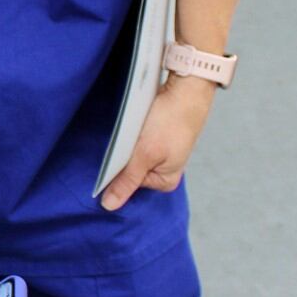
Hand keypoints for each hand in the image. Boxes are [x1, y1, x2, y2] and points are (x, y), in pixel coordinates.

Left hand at [100, 73, 215, 211]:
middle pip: (129, 168)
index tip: (114, 155)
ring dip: (125, 142)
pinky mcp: (156, 135)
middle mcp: (164, 169)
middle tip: (126, 139)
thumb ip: (127, 181)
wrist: (186, 89)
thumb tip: (109, 206)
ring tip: (133, 129)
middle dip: (122, 155)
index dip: (117, 170)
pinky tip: (134, 123)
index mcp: (165, 181)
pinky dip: (131, 132)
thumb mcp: (145, 155)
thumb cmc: (170, 122)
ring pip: (130, 152)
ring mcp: (160, 151)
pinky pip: (136, 138)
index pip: (128, 183)